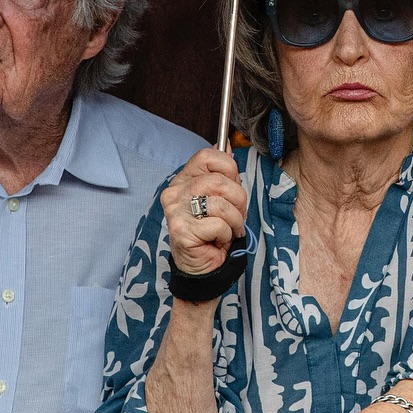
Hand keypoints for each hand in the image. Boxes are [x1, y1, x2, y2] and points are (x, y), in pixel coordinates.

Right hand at [160, 147, 247, 274]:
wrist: (202, 266)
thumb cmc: (212, 231)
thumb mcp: (221, 197)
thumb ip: (222, 172)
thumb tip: (227, 146)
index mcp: (184, 180)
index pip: (207, 156)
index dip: (229, 168)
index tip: (233, 184)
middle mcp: (175, 192)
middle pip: (219, 181)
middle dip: (238, 200)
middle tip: (236, 215)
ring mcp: (175, 212)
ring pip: (221, 203)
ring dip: (234, 220)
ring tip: (228, 229)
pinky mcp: (181, 231)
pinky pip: (218, 225)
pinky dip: (226, 235)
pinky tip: (218, 240)